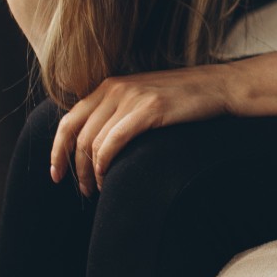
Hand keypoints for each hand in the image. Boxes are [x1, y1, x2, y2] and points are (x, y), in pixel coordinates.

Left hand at [51, 64, 236, 197]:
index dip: (57, 150)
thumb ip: (118, 111)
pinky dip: (105, 164)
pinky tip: (108, 178)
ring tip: (99, 188)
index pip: (69, 121)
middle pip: (78, 135)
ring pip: (94, 142)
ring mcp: (131, 97)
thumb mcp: (143, 98)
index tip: (56, 174)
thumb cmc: (184, 98)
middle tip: (82, 189)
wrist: (219, 86)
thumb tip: (95, 143)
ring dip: (91, 172)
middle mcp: (115, 88)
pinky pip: (113, 142)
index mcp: (109, 86)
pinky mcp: (149, 109)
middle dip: (75, 167)